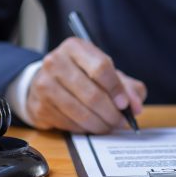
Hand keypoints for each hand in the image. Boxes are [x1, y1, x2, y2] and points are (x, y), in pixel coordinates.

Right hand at [26, 38, 146, 132]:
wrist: (44, 81)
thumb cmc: (80, 74)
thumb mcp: (104, 72)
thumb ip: (126, 86)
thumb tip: (135, 106)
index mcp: (74, 47)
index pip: (101, 68)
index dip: (116, 89)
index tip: (125, 104)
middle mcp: (55, 62)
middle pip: (92, 94)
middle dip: (111, 113)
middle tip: (120, 121)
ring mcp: (44, 84)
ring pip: (80, 112)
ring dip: (100, 124)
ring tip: (109, 126)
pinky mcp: (39, 106)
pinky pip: (69, 124)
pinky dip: (84, 129)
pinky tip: (91, 126)